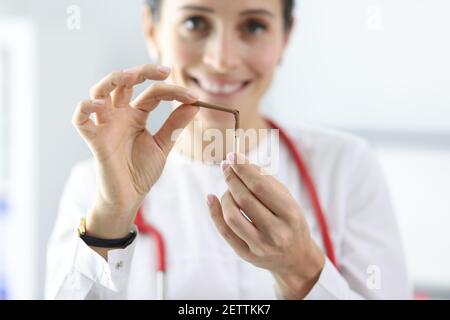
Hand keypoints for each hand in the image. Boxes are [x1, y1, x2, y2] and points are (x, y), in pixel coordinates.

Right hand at [73, 64, 198, 237]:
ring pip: (99, 91)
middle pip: (124, 82)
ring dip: (113, 79)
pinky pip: (80, 120)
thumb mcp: (162, 145)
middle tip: (164, 71)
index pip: (152, 93)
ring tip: (131, 76)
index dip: (172, 92)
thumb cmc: (142, 172)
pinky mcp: (94, 139)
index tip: (193, 97)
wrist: (129, 197)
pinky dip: (84, 108)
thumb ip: (175, 125)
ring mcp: (105, 125)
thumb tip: (195, 105)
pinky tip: (98, 104)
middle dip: (142, 72)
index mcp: (136, 115)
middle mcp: (119, 115)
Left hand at [207, 152, 324, 298]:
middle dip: (232, 178)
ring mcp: (260, 246)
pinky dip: (214, 213)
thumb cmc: (290, 221)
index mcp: (290, 214)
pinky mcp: (247, 255)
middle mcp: (276, 232)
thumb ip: (267, 182)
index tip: (233, 156)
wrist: (296, 258)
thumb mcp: (288, 200)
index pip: (260, 187)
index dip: (243, 169)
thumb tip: (241, 164)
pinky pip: (225, 232)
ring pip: (232, 216)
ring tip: (229, 188)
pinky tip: (211, 198)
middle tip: (226, 166)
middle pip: (244, 199)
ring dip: (225, 196)